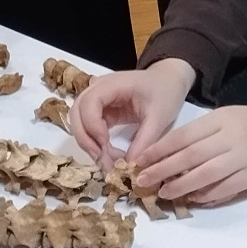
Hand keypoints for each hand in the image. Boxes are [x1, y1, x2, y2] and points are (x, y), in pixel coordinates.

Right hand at [71, 59, 193, 169]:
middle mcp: (99, 89)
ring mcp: (98, 100)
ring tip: (105, 161)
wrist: (170, 81)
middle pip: (77, 112)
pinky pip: (90, 127)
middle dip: (86, 138)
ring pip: (79, 121)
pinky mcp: (102, 111)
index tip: (105, 145)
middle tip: (101, 160)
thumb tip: (129, 167)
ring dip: (88, 142)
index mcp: (114, 84)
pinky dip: (95, 142)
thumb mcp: (159, 117)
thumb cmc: (166, 93)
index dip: (92, 125)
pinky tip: (107, 155)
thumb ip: (144, 141)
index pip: (89, 102)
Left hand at [134, 103, 246, 206]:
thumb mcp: (226, 117)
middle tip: (143, 182)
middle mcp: (231, 137)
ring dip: (181, 186)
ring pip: (206, 175)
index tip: (140, 161)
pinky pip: (226, 188)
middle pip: (190, 156)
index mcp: (221, 119)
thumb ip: (201, 134)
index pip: (183, 135)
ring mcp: (244, 157)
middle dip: (163, 170)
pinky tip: (193, 198)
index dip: (159, 150)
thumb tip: (168, 156)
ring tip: (164, 193)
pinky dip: (207, 195)